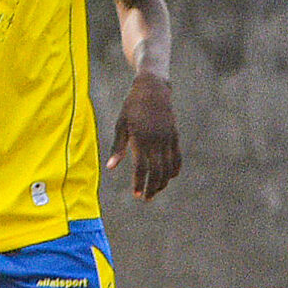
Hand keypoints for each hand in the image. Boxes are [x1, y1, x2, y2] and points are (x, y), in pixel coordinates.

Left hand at [107, 72, 179, 199]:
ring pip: (169, 167)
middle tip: (145, 198)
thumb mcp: (121, 124)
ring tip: (155, 190)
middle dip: (152, 187)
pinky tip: (169, 177)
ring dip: (163, 181)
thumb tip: (111, 168)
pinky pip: (177, 157)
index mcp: (141, 139)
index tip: (136, 194)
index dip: (139, 183)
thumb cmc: (132, 106)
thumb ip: (118, 148)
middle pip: (157, 171)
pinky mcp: (174, 135)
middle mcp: (156, 140)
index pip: (142, 168)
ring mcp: (168, 138)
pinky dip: (174, 169)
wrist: (153, 88)